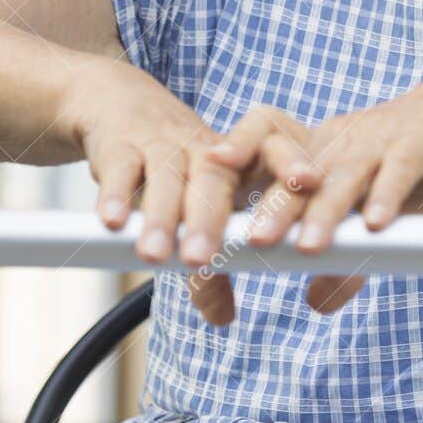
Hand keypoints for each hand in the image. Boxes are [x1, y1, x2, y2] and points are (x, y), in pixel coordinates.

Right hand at [65, 60, 310, 324]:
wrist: (120, 104)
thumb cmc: (174, 167)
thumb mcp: (198, 207)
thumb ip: (212, 265)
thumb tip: (223, 318)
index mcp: (237, 158)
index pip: (273, 150)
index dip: (290, 164)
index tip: (309, 186)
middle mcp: (203, 148)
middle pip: (215, 175)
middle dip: (211, 217)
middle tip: (206, 258)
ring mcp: (161, 143)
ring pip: (166, 175)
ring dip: (162, 215)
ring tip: (156, 255)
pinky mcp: (119, 143)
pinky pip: (120, 167)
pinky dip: (115, 194)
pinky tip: (113, 222)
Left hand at [205, 41, 422, 313]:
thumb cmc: (422, 161)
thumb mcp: (384, 213)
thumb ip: (351, 256)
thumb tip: (315, 303)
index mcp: (322, 153)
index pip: (266, 161)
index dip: (233, 179)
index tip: (202, 214)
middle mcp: (343, 140)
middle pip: (297, 173)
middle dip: (272, 211)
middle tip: (247, 247)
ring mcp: (381, 137)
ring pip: (343, 171)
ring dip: (324, 210)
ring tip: (307, 246)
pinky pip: (400, 166)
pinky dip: (388, 193)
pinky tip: (376, 224)